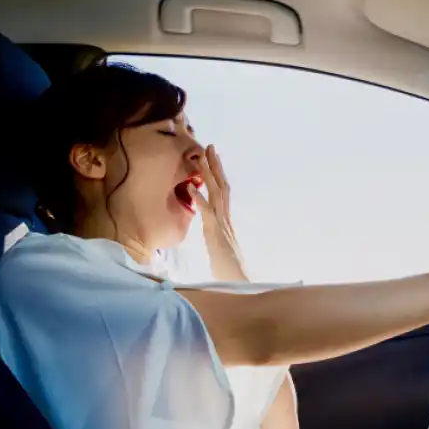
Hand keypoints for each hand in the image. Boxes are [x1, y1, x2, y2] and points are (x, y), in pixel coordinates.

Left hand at [188, 144, 248, 280]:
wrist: (238, 281)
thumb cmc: (229, 268)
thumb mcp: (220, 246)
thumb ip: (217, 234)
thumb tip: (213, 228)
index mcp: (227, 221)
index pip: (224, 192)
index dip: (219, 174)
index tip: (213, 158)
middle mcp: (226, 219)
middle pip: (222, 186)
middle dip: (216, 166)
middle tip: (210, 146)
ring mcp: (222, 225)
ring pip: (217, 194)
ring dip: (209, 174)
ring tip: (202, 157)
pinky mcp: (216, 233)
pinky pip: (207, 213)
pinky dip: (199, 199)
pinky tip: (191, 187)